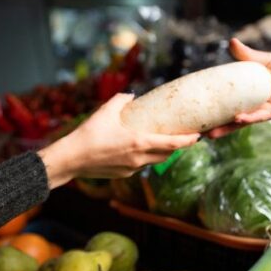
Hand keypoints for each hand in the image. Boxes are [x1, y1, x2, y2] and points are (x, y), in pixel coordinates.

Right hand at [37, 93, 200, 187]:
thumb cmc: (89, 133)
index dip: (188, 141)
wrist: (72, 158)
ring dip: (159, 153)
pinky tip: (134, 150)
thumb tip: (131, 95)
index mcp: (139, 142)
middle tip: (181, 137)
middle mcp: (139, 158)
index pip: (172, 144)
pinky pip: (139, 166)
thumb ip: (121, 100)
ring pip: (153, 161)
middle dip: (176, 147)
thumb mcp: (105, 111)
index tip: (198, 136)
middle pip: (166, 155)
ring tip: (159, 142)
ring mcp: (131, 168)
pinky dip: (142, 158)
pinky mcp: (123, 174)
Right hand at [207, 38, 270, 137]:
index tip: (193, 111)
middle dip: (214, 126)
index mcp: (244, 95)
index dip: (210, 108)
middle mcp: (250, 105)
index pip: (224, 103)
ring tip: (211, 133)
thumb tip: (232, 41)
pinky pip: (258, 117)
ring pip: (240, 123)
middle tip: (197, 131)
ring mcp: (261, 110)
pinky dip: (248, 118)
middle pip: (228, 118)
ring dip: (227, 128)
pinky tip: (238, 118)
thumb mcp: (260, 59)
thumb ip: (246, 55)